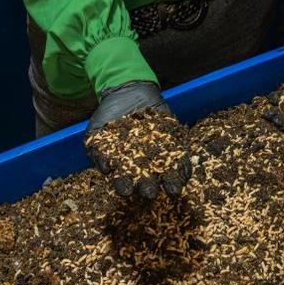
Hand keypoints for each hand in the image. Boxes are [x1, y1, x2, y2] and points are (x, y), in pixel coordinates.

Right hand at [84, 81, 191, 198]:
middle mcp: (142, 164)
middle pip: (146, 180)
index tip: (125, 191)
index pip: (124, 181)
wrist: (128, 91)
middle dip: (148, 187)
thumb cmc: (107, 115)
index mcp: (123, 165)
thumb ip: (98, 149)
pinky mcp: (173, 141)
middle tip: (150, 193)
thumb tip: (107, 168)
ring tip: (173, 190)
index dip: (125, 187)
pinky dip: (183, 165)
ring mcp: (159, 153)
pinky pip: (179, 155)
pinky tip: (186, 174)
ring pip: (165, 171)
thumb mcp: (97, 131)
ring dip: (170, 182)